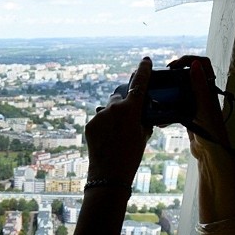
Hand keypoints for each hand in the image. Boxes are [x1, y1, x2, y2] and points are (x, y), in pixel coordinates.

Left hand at [84, 57, 152, 185]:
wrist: (109, 174)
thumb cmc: (131, 155)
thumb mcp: (143, 135)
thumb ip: (142, 119)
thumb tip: (140, 113)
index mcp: (131, 109)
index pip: (139, 84)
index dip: (143, 70)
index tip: (145, 60)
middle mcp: (113, 108)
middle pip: (119, 98)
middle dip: (123, 104)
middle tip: (127, 121)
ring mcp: (99, 115)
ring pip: (108, 110)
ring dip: (112, 117)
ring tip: (115, 136)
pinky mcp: (90, 124)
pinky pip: (99, 120)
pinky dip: (103, 126)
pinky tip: (107, 141)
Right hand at [167, 56, 229, 158]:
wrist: (210, 154)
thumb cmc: (211, 132)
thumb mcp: (203, 107)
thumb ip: (199, 86)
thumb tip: (195, 65)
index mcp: (209, 89)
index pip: (202, 64)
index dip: (189, 60)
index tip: (175, 66)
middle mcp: (203, 94)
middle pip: (189, 75)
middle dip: (175, 74)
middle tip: (163, 78)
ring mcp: (196, 105)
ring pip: (181, 90)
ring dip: (170, 91)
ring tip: (159, 95)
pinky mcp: (189, 116)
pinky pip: (176, 106)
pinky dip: (168, 108)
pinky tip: (161, 115)